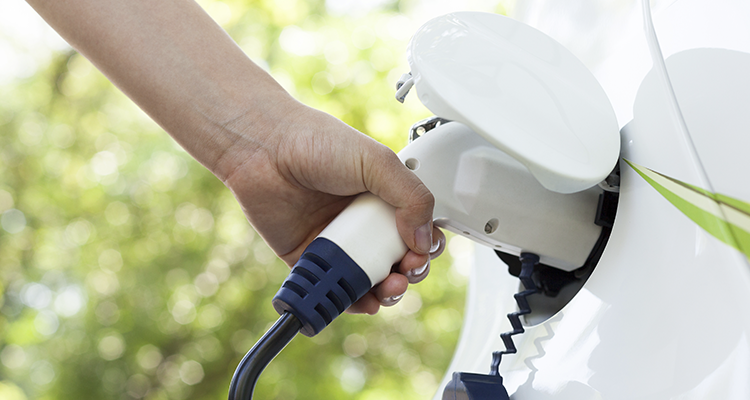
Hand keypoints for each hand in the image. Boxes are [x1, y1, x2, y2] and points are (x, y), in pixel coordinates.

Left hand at [221, 99, 444, 313]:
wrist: (264, 150)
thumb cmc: (315, 142)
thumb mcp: (377, 161)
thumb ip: (411, 196)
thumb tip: (424, 238)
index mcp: (383, 195)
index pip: (416, 228)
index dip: (425, 245)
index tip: (422, 251)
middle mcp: (362, 219)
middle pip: (397, 259)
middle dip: (409, 272)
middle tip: (406, 271)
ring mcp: (338, 240)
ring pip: (370, 278)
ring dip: (386, 291)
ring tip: (388, 288)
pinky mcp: (311, 258)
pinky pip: (335, 287)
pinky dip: (352, 300)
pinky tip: (363, 300)